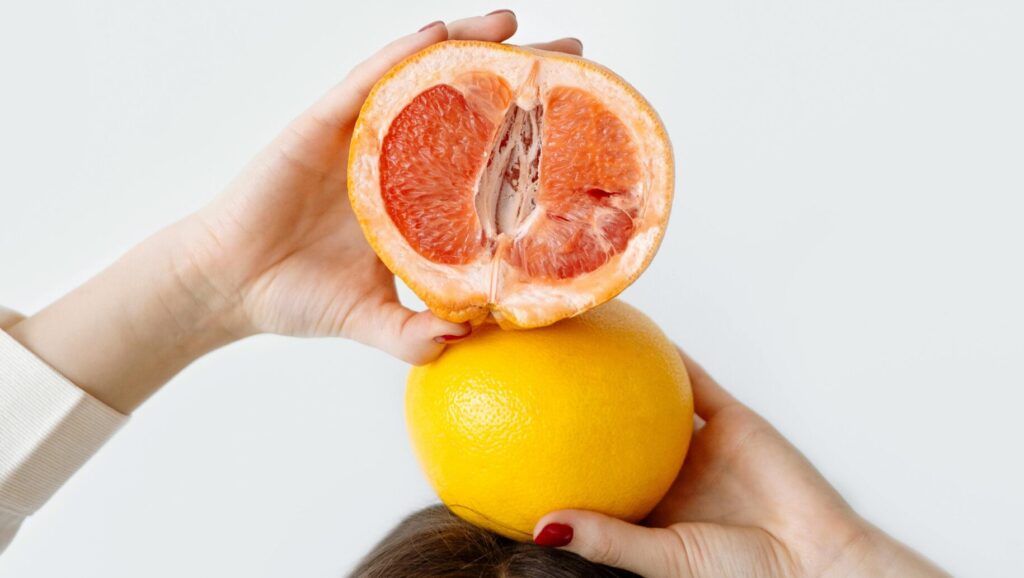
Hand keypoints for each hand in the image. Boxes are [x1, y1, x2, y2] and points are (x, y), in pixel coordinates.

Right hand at [7, 11, 584, 412]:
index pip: (481, 156)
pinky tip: (435, 35)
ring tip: (512, 22)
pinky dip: (398, 56)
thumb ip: (415, 335)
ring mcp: (359, 137)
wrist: (228, 285)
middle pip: (463, 105)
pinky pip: (363, 81)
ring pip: (418, 79)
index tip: (576, 122)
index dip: (526, 137)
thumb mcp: (371, 319)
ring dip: (465, 45)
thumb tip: (469, 346)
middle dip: (513, 76)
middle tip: (569, 51)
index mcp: (412, 199)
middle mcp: (393, 158)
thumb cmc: (295, 296)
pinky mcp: (320, 126)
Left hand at [533, 351, 949, 577]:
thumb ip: (609, 539)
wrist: (819, 561)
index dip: (551, 454)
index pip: (588, 474)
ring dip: (617, 370)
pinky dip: (669, 357)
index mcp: (643, 507)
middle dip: (576, 407)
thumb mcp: (664, 560)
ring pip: (648, 399)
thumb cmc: (740, 575)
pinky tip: (637, 331)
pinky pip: (693, 381)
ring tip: (576, 338)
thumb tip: (541, 525)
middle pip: (610, 430)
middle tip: (530, 372)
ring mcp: (698, 444)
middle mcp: (664, 472)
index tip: (508, 429)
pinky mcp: (732, 419)